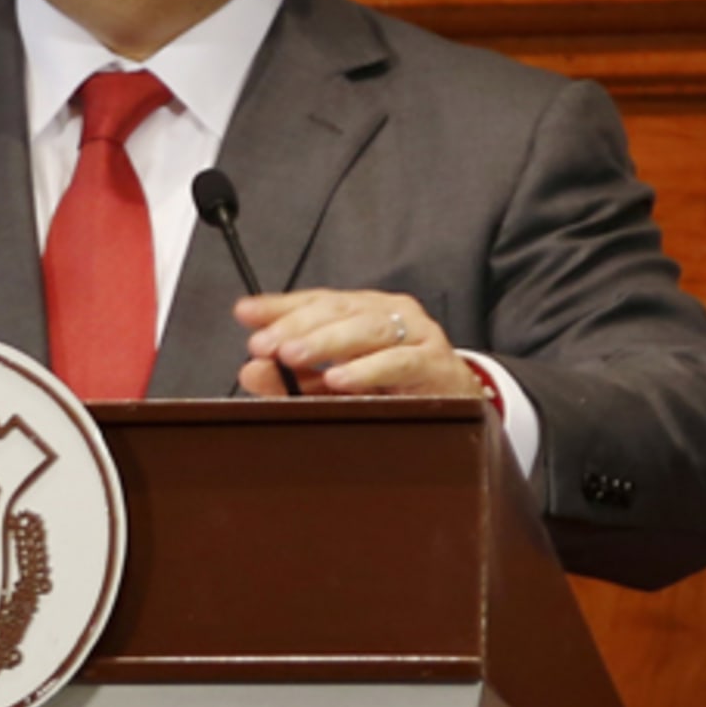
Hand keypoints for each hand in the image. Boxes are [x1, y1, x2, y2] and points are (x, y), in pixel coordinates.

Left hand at [233, 289, 477, 397]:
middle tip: (264, 344)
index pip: (316, 300)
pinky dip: (368, 370)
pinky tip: (340, 379)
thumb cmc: (394, 388)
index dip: (279, 306)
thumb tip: (250, 370)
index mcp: (362, 310)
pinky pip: (400, 362)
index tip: (245, 313)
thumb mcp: (335, 383)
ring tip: (293, 356)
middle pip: (337, 310)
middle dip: (296, 326)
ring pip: (366, 329)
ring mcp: (416, 333)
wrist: (460, 405)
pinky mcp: (436, 363)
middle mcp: (388, 312)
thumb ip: (294, 378)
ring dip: (326, 343)